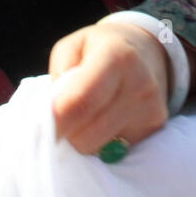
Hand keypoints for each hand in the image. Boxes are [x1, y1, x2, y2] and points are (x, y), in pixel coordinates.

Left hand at [49, 21, 169, 154]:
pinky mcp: (157, 125)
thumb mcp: (71, 46)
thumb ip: (58, 75)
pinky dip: (104, 142)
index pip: (81, 100)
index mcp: (116, 57)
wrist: (147, 49)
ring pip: (101, 148)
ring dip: (85, 139)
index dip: (56, 121)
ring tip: (87, 116)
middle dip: (68, 133)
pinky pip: (117, 150)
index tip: (38, 130)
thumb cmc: (99, 48)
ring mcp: (151, 107)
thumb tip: (52, 113)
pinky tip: (107, 120)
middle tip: (64, 118)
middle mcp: (140, 83)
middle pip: (88, 133)